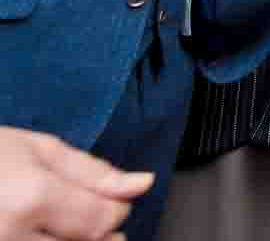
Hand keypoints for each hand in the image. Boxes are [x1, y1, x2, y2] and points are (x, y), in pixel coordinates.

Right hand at [0, 126, 150, 239]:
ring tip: (63, 219)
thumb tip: (143, 184)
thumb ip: (93, 172)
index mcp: (32, 199)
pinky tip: (46, 230)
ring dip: (77, 240)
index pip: (102, 220)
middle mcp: (12, 236)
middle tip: (82, 208)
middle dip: (98, 228)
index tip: (113, 198)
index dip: (117, 208)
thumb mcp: (40, 150)